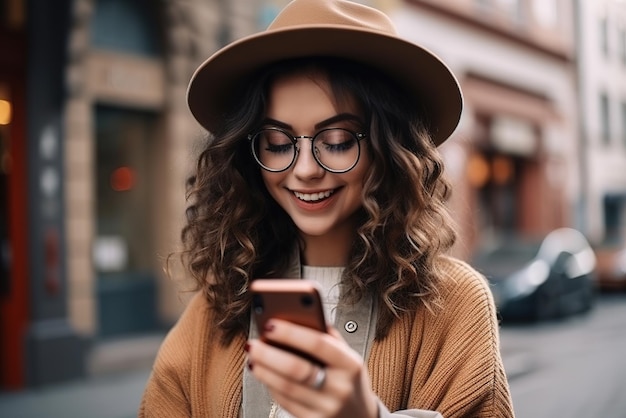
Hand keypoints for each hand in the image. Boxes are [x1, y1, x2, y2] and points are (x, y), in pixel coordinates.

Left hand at [246, 319, 378, 417]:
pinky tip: (265, 374)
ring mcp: (327, 408)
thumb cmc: (348, 379)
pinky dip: (270, 386)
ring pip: (286, 388)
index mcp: (350, 365)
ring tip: (253, 358)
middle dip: (269, 355)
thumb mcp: (348, 355)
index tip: (270, 324)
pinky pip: (285, 403)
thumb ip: (326, 336)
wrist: (361, 416)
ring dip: (264, 371)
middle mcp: (340, 388)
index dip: (291, 333)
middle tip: (253, 344)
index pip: (318, 344)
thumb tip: (297, 316)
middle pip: (296, 369)